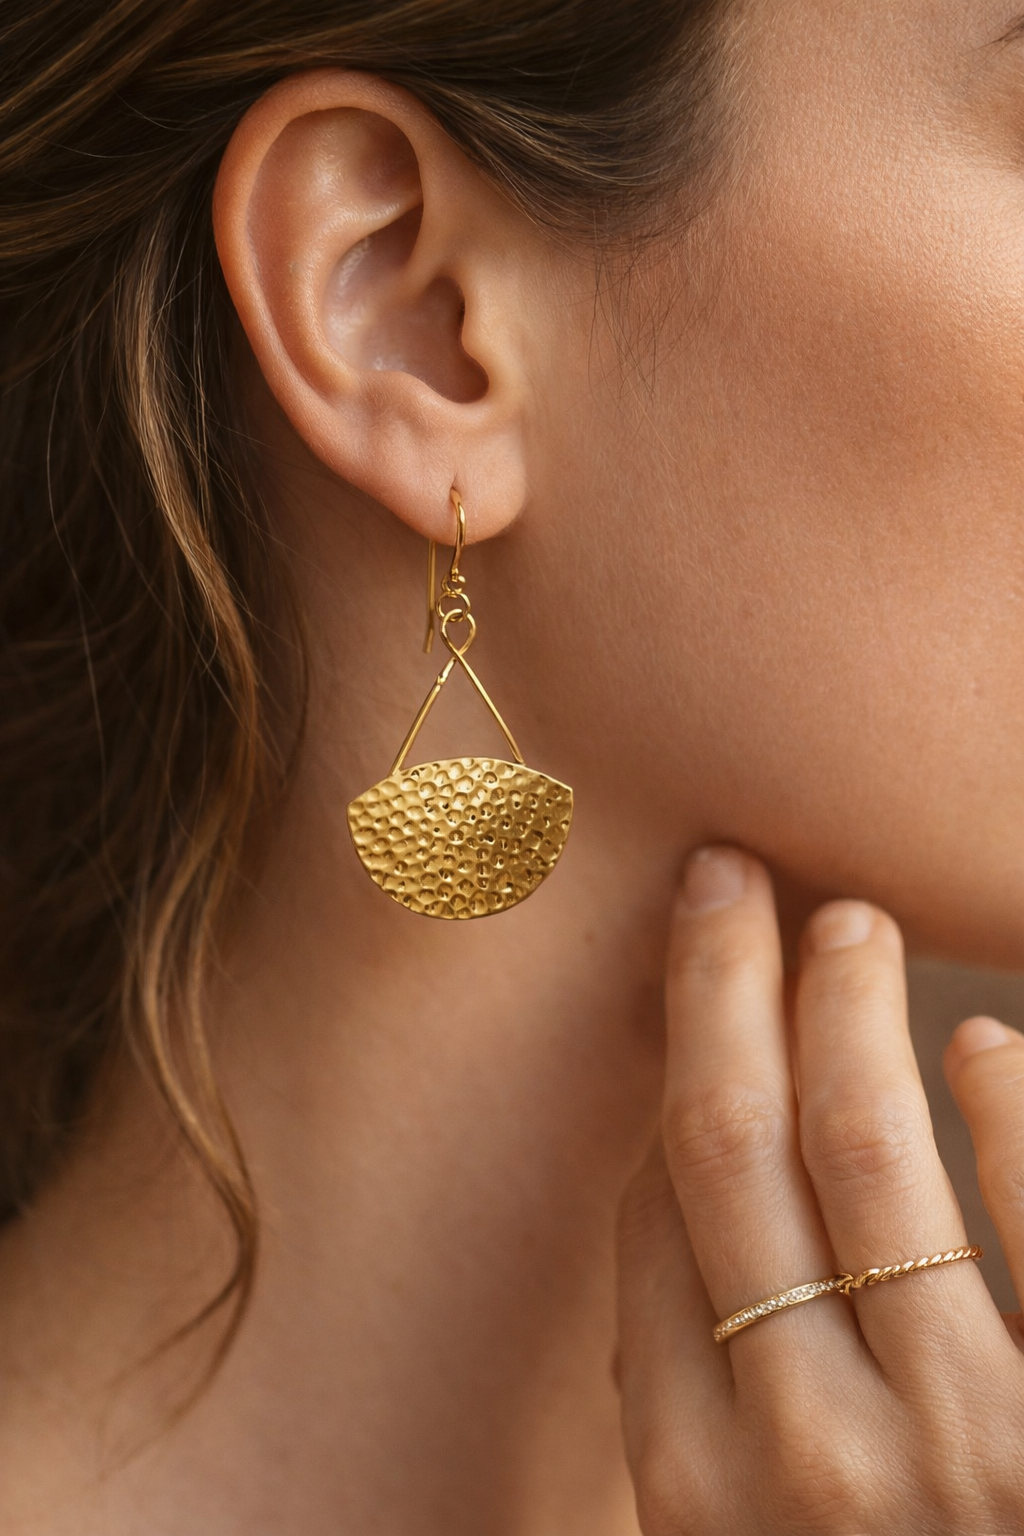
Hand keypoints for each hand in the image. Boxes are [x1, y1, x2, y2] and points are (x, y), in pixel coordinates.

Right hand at [617, 847, 1023, 1534]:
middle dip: (716, 992)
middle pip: (732, 1155)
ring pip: (864, 1154)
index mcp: (705, 1505)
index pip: (652, 1249)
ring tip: (844, 918)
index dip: (655, 1113)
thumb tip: (670, 1233)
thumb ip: (710, 1445)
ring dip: (841, 1011)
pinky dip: (1009, 1121)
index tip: (677, 1027)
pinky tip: (988, 1045)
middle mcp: (810, 1464)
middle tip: (724, 876)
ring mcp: (960, 1449)